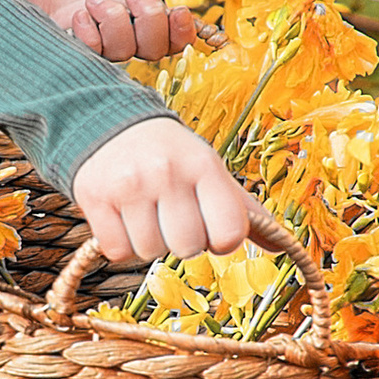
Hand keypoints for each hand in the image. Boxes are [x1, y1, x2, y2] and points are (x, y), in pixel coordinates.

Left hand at [0, 0, 202, 63]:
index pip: (169, 31)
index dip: (181, 32)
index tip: (178, 12)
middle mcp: (116, 14)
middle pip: (152, 48)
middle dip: (151, 27)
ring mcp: (88, 26)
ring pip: (122, 53)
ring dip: (115, 28)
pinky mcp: (58, 32)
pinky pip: (86, 53)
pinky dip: (89, 38)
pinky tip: (75, 13)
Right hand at [71, 117, 255, 265]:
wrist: (109, 125)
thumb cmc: (170, 157)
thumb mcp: (209, 171)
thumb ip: (244, 211)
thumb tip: (283, 247)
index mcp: (204, 165)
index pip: (229, 233)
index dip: (221, 240)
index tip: (208, 227)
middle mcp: (167, 173)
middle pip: (187, 248)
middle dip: (182, 241)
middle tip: (172, 217)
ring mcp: (129, 185)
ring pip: (150, 253)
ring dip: (149, 243)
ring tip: (146, 213)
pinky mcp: (95, 198)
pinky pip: (117, 252)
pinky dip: (121, 245)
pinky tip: (123, 218)